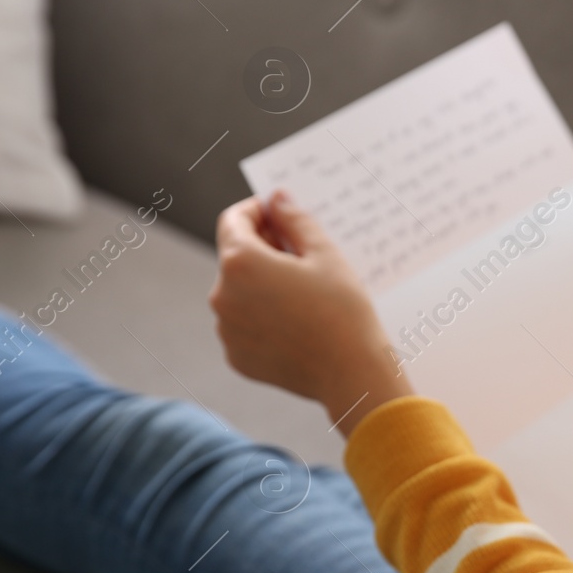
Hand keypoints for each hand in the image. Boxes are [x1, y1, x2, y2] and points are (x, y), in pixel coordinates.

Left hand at [209, 191, 411, 434]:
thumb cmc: (342, 310)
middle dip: (263, 249)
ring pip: (238, 292)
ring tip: (302, 293)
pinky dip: (262, 317)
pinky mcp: (236, 356)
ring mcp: (226, 330)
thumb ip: (294, 220)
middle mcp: (222, 295)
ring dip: (261, 284)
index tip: (280, 215)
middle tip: (302, 255)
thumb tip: (277, 198)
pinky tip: (295, 322)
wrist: (351, 374)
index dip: (257, 211)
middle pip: (235, 257)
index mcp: (240, 263)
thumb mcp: (324, 254)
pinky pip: (243, 324)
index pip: (233, 220)